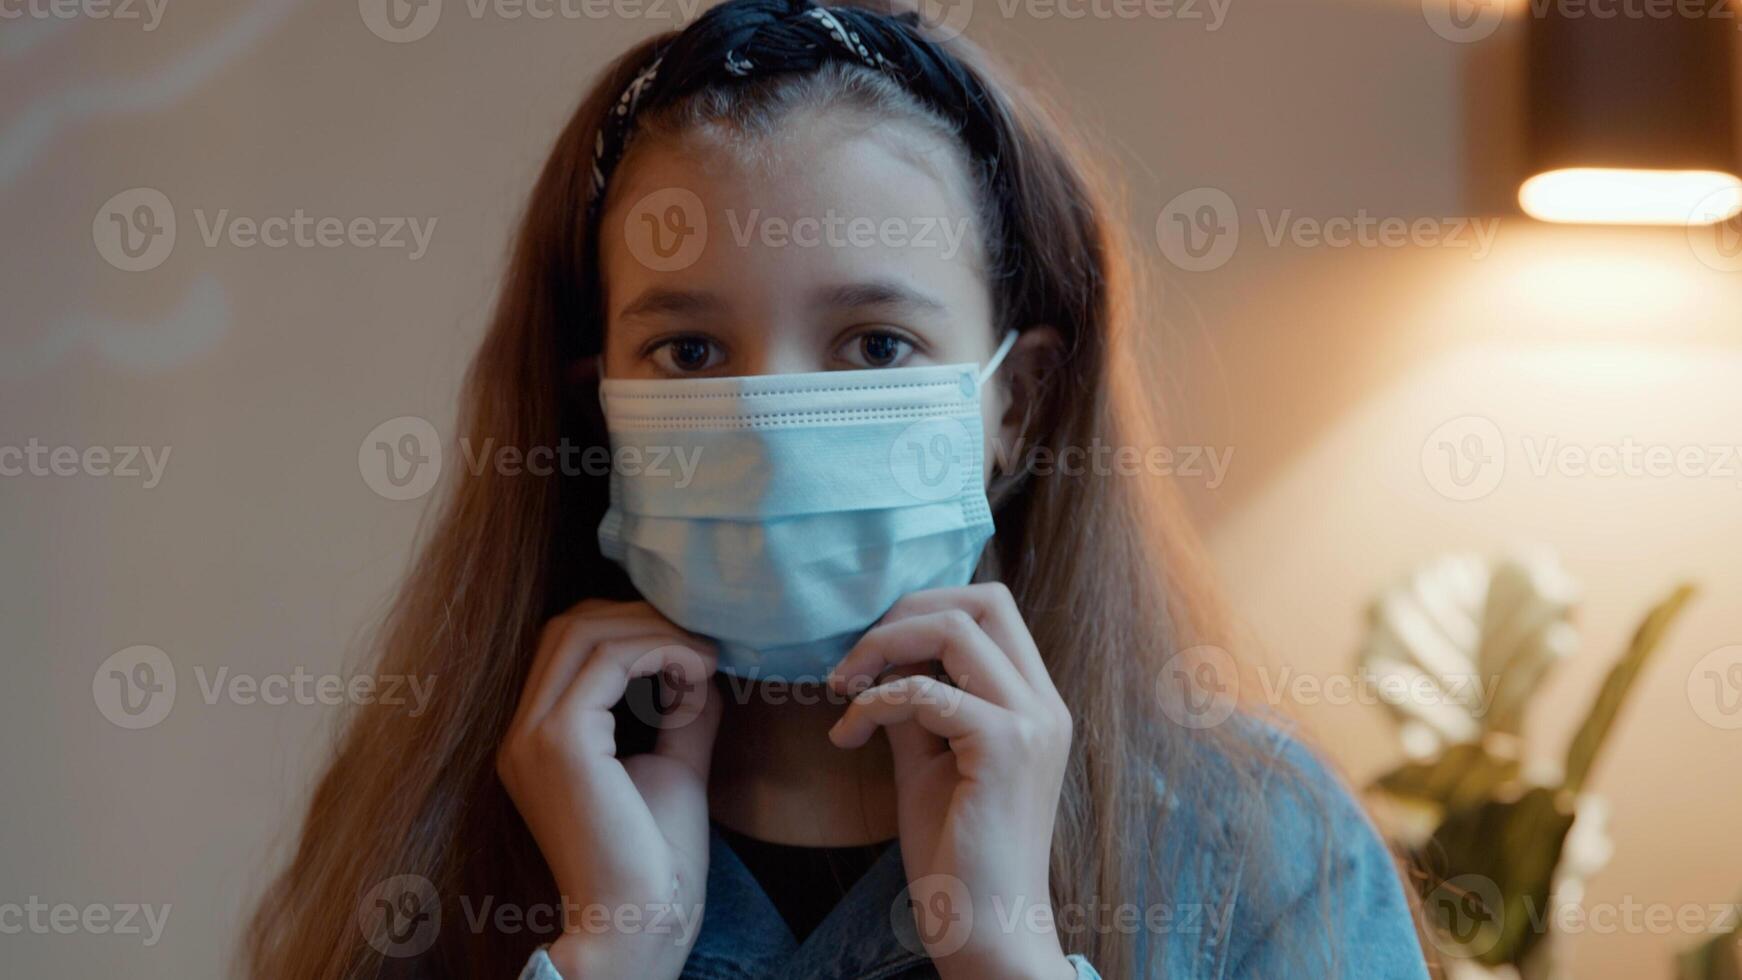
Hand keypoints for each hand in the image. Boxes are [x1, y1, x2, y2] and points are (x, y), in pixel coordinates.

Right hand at [498, 599, 719, 979]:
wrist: (639, 920)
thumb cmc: (655, 859)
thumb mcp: (672, 763)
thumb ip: (678, 710)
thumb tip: (698, 661)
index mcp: (536, 739)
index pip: (568, 646)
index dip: (631, 627)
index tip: (691, 647)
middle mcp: (520, 732)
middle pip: (570, 626)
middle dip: (640, 617)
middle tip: (699, 637)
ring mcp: (531, 734)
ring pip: (583, 631)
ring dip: (653, 630)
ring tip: (704, 655)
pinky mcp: (559, 740)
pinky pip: (608, 661)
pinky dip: (659, 651)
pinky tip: (698, 670)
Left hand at [827, 583, 1076, 979]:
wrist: (986, 930)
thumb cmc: (957, 855)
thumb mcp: (930, 761)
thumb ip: (918, 703)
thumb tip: (878, 658)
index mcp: (1035, 702)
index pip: (992, 609)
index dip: (924, 610)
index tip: (872, 653)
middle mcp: (1044, 703)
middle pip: (983, 600)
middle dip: (904, 614)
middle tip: (854, 660)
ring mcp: (1031, 722)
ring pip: (955, 629)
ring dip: (883, 648)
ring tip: (842, 689)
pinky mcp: (1004, 748)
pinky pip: (926, 691)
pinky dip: (875, 702)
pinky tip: (847, 736)